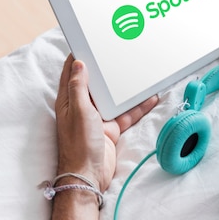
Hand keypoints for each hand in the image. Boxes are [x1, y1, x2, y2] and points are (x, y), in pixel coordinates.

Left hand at [54, 55, 158, 190]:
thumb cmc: (79, 144)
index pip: (71, 73)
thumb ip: (79, 86)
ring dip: (125, 89)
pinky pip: (126, 114)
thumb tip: (78, 63)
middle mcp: (82, 107)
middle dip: (106, 71)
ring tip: (138, 74)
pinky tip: (150, 98)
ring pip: (114, 98)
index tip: (89, 43)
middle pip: (95, 83)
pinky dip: (138, 107)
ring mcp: (98, 118)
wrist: (89, 175)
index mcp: (68, 101)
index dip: (78, 57)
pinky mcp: (111, 129)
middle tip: (118, 54)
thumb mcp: (78, 110)